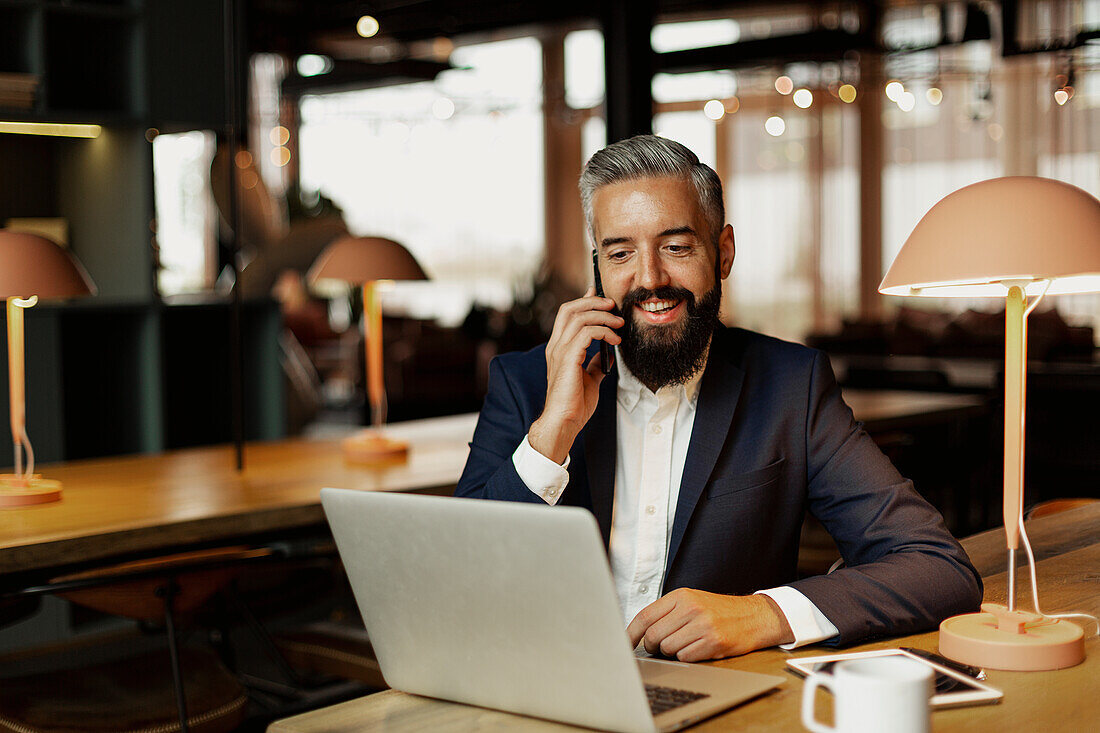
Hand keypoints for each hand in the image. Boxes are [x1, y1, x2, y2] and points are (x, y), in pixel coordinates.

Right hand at [528, 287, 623, 463]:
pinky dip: (604, 332)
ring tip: (619, 325)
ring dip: (603, 317)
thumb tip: (606, 355)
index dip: (584, 301)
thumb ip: (595, 364)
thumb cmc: (574, 404)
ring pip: (579, 317)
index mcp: (558, 348)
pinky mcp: (568, 358)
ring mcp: (559, 351)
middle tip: (613, 306)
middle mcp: (556, 346)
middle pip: (570, 309)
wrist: (565, 421)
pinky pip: (586, 333)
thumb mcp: (589, 378)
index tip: (601, 296)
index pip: (567, 314)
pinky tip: (615, 341)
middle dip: (594, 302)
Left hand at [626, 588, 793, 661]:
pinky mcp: (713, 642)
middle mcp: (691, 608)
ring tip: (684, 645)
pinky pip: (685, 657)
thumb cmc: (719, 611)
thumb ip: (667, 612)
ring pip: (668, 648)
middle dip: (651, 647)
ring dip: (671, 652)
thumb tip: (639, 632)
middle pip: (653, 635)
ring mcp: (702, 625)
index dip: (630, 633)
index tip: (624, 644)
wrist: (753, 617)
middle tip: (658, 648)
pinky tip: (696, 649)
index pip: (645, 616)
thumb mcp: (692, 601)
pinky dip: (686, 658)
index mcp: (681, 596)